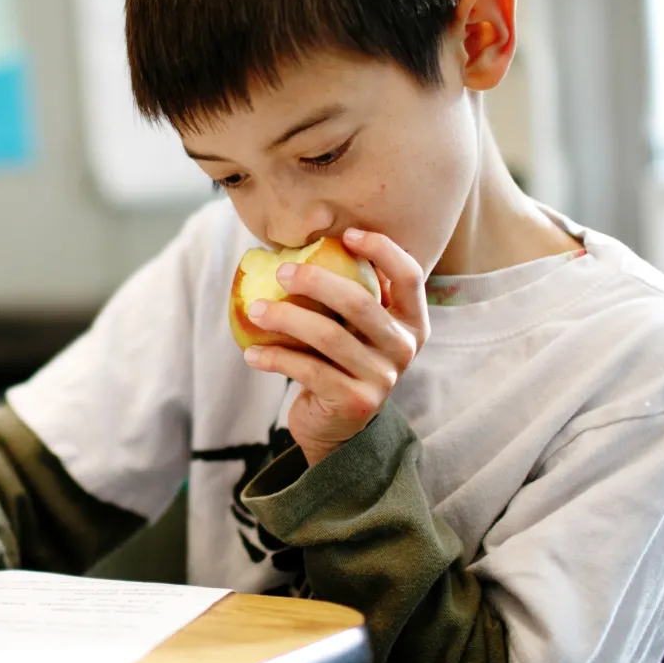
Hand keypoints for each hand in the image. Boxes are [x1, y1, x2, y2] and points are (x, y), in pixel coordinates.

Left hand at [241, 228, 428, 462]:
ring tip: (254, 310)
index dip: (382, 249)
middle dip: (315, 281)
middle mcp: (404, 348)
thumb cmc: (341, 362)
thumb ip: (346, 295)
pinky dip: (275, 357)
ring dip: (285, 318)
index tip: (345, 234)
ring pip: (329, 336)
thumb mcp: (354, 329)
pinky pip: (308, 369)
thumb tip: (296, 249)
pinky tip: (251, 353)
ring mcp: (382, 377)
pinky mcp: (354, 401)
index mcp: (412, 321)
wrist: (337, 428)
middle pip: (360, 302)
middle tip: (280, 272)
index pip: (409, 276)